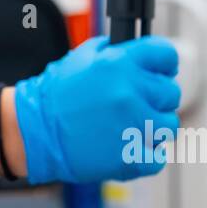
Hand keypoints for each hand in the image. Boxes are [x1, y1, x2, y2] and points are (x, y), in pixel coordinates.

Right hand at [13, 36, 180, 184]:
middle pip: (171, 93)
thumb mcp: (81, 57)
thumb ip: (113, 50)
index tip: (162, 71)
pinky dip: (147, 154)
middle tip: (136, 103)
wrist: (35, 131)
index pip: (165, 55)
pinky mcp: (130, 157)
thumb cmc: (55, 95)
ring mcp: (132, 126)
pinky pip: (158, 157)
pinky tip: (129, 145)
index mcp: (119, 64)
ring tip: (130, 126)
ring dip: (153, 126)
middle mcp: (129, 92)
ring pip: (168, 125)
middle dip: (156, 97)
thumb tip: (140, 51)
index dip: (164, 64)